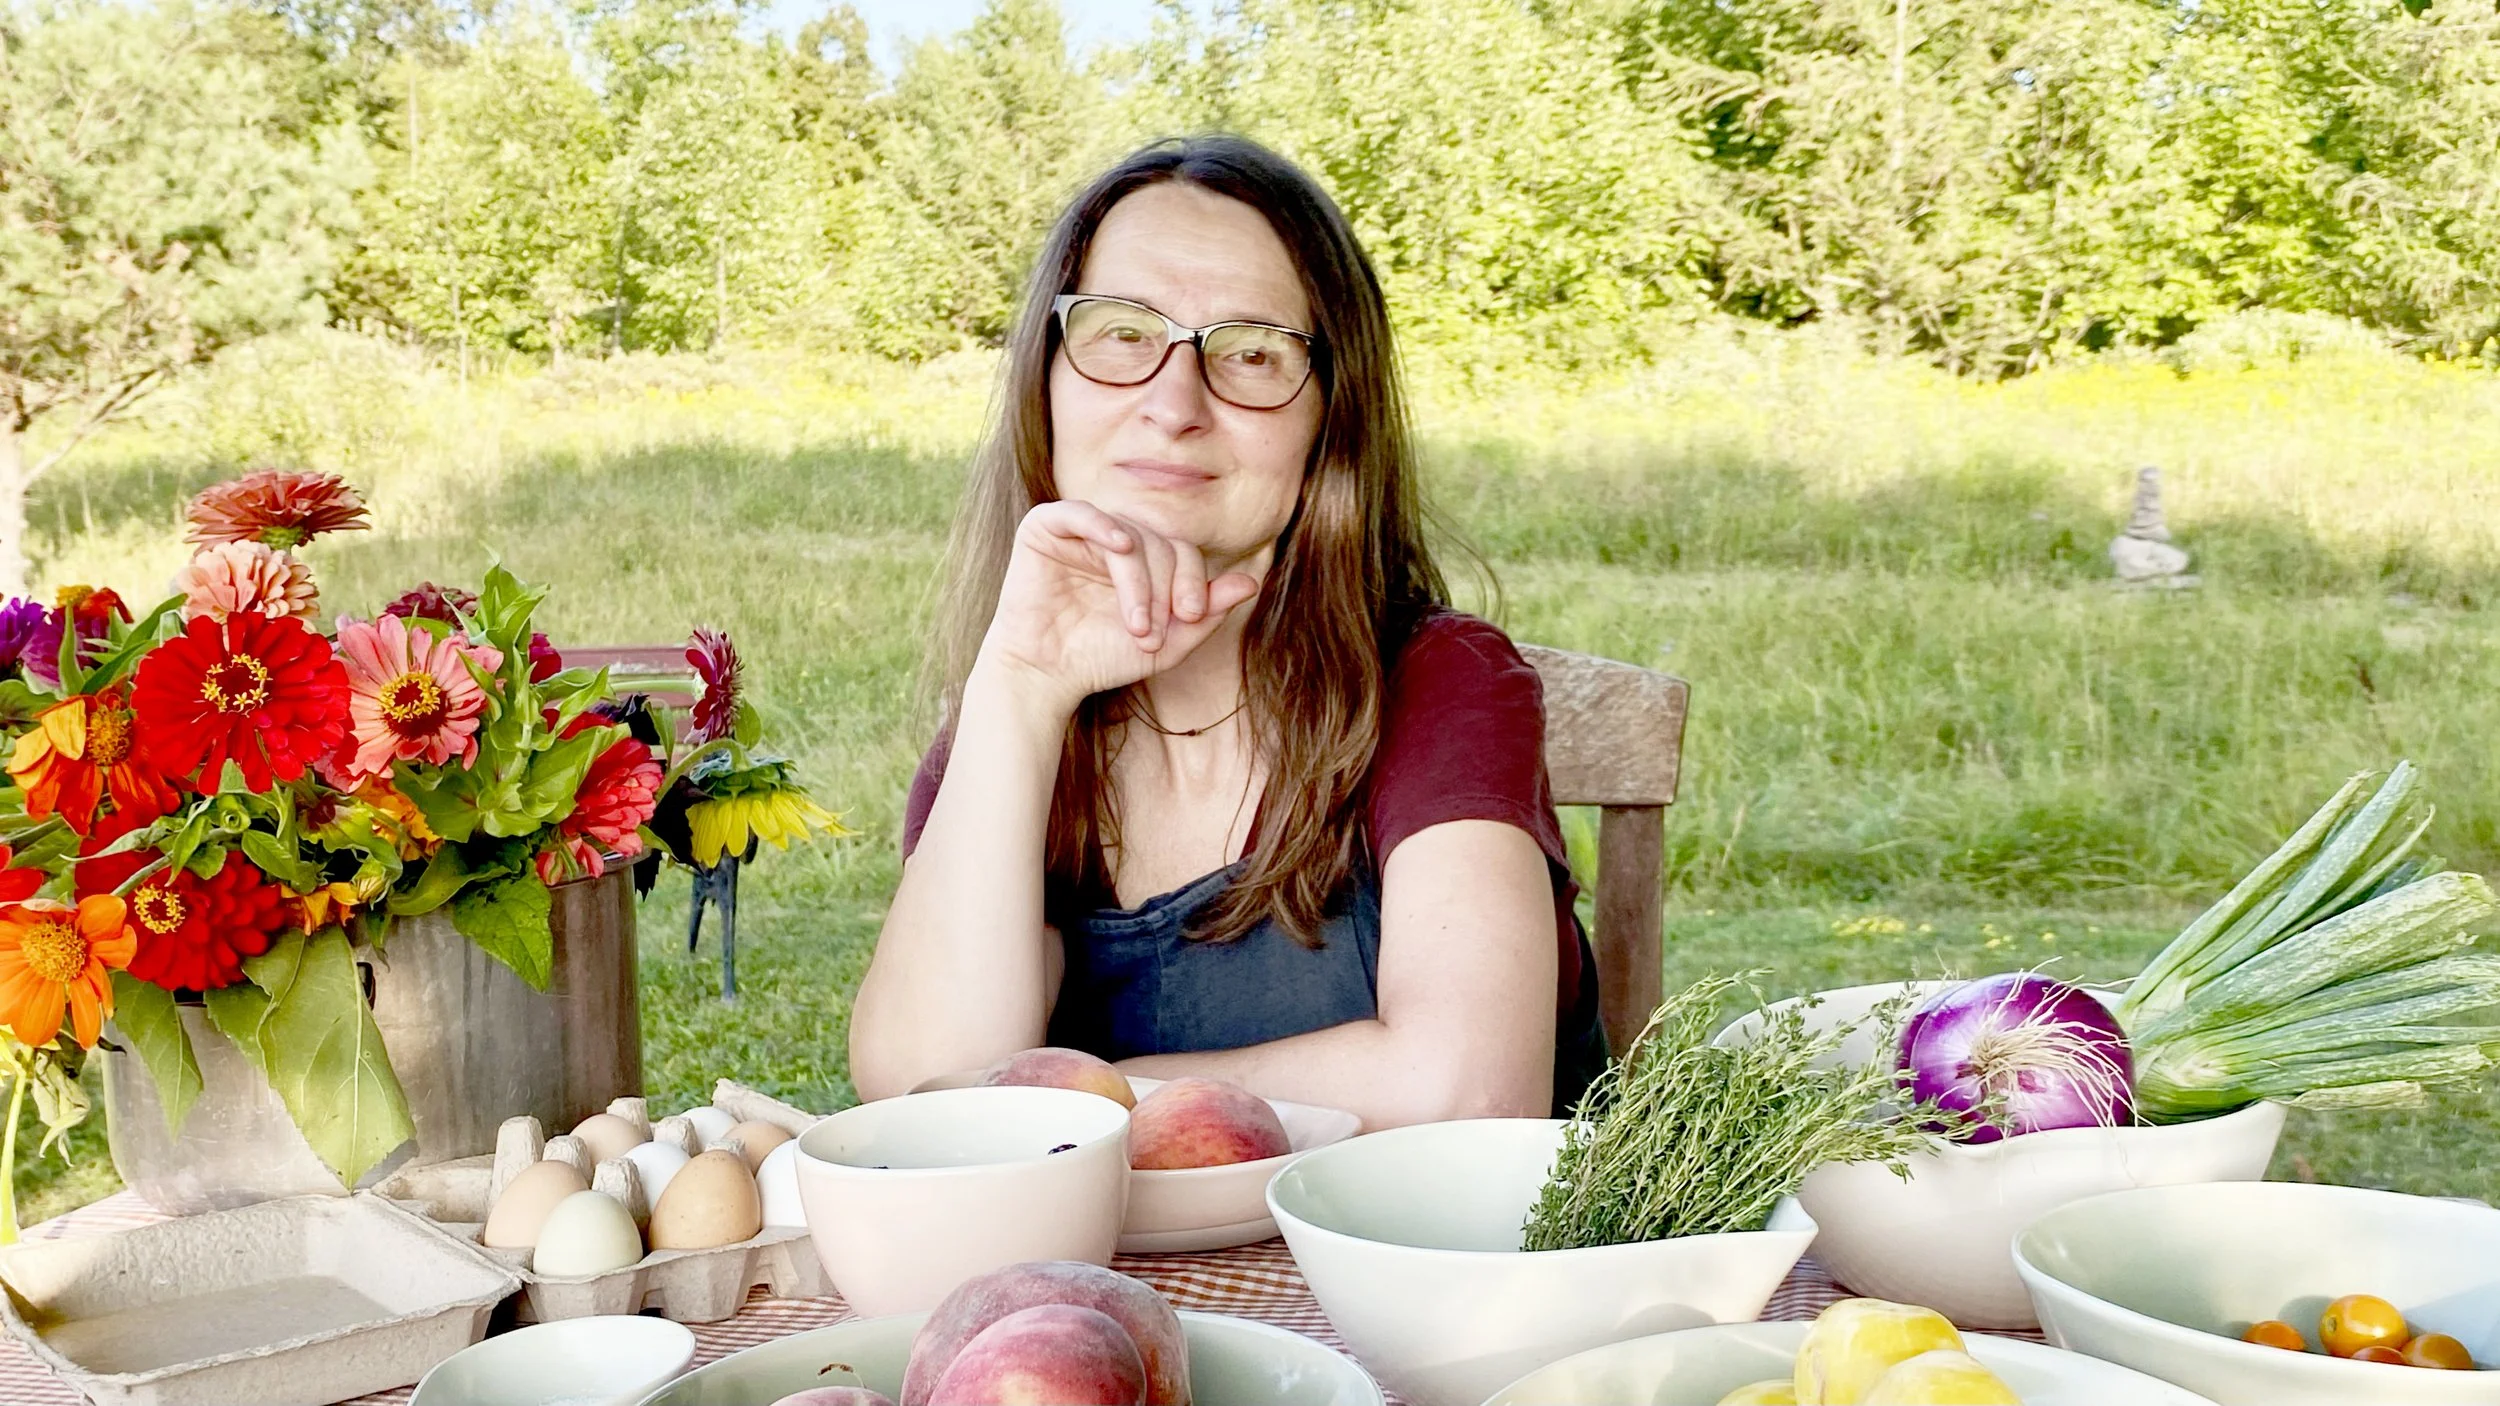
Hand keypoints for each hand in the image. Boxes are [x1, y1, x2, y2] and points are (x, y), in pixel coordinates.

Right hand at [977, 501, 1263, 713]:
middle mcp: (1113, 538)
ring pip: (1129, 536)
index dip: (1194, 581)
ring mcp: (1080, 531)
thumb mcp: (1168, 642)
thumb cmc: (1101, 659)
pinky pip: (1080, 513)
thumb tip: (1252, 582)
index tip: (1188, 618)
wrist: (1044, 677)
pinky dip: (1104, 526)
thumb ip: (1207, 613)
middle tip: (1152, 632)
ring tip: (1137, 625)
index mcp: (1143, 558)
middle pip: (1161, 543)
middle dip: (1165, 588)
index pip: (1183, 551)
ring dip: (1139, 582)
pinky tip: (1121, 547)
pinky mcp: (1044, 528)